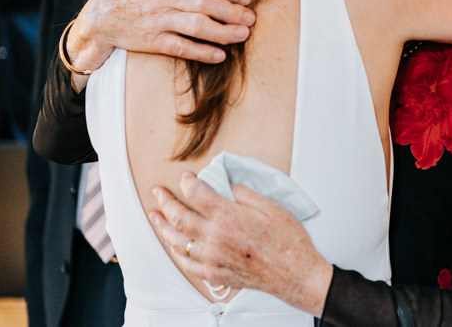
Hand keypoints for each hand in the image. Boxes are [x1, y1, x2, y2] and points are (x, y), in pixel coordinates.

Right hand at [67, 0, 256, 72]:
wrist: (101, 14)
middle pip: (206, 1)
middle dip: (233, 11)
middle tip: (250, 19)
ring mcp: (158, 19)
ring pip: (197, 24)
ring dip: (224, 31)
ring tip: (242, 35)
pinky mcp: (151, 41)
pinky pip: (181, 47)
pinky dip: (202, 52)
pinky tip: (219, 55)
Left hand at [148, 172, 332, 316]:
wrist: (294, 274)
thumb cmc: (287, 242)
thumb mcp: (270, 206)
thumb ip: (244, 193)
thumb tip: (228, 185)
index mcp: (228, 217)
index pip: (197, 194)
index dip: (188, 182)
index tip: (186, 177)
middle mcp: (215, 238)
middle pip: (180, 217)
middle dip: (166, 202)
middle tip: (159, 192)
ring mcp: (213, 258)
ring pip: (178, 241)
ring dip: (163, 227)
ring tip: (156, 216)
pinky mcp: (215, 274)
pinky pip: (187, 264)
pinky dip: (177, 252)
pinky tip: (173, 245)